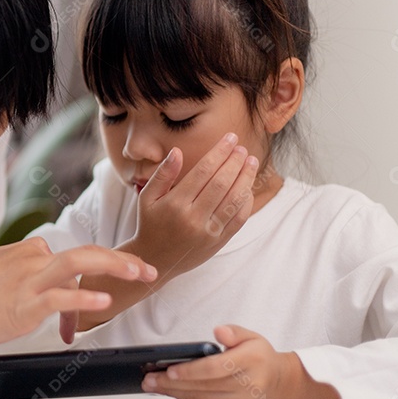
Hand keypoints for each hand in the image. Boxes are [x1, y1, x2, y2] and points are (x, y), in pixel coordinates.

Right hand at [0, 238, 156, 349]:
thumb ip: (24, 273)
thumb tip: (48, 285)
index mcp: (26, 252)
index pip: (72, 258)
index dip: (95, 280)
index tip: (112, 293)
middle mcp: (30, 259)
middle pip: (86, 251)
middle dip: (122, 260)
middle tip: (147, 270)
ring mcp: (26, 279)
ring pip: (78, 263)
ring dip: (115, 267)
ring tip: (139, 275)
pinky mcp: (21, 303)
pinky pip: (59, 297)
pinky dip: (85, 298)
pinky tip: (103, 302)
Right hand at [134, 133, 259, 284]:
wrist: (156, 260)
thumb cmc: (150, 223)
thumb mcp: (147, 197)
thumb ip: (163, 174)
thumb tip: (178, 151)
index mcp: (175, 204)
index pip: (203, 171)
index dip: (219, 152)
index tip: (230, 138)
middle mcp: (193, 218)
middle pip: (221, 183)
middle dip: (235, 162)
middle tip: (242, 148)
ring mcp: (208, 232)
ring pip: (233, 200)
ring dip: (245, 178)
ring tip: (250, 162)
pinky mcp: (218, 242)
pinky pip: (238, 219)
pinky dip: (246, 201)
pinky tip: (248, 187)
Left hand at [143, 325, 341, 398]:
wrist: (281, 386)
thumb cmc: (261, 358)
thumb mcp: (252, 337)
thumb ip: (234, 332)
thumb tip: (218, 331)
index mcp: (250, 362)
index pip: (216, 368)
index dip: (190, 371)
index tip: (169, 369)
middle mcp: (246, 386)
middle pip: (203, 387)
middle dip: (172, 384)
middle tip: (150, 379)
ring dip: (175, 393)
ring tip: (153, 385)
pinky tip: (172, 391)